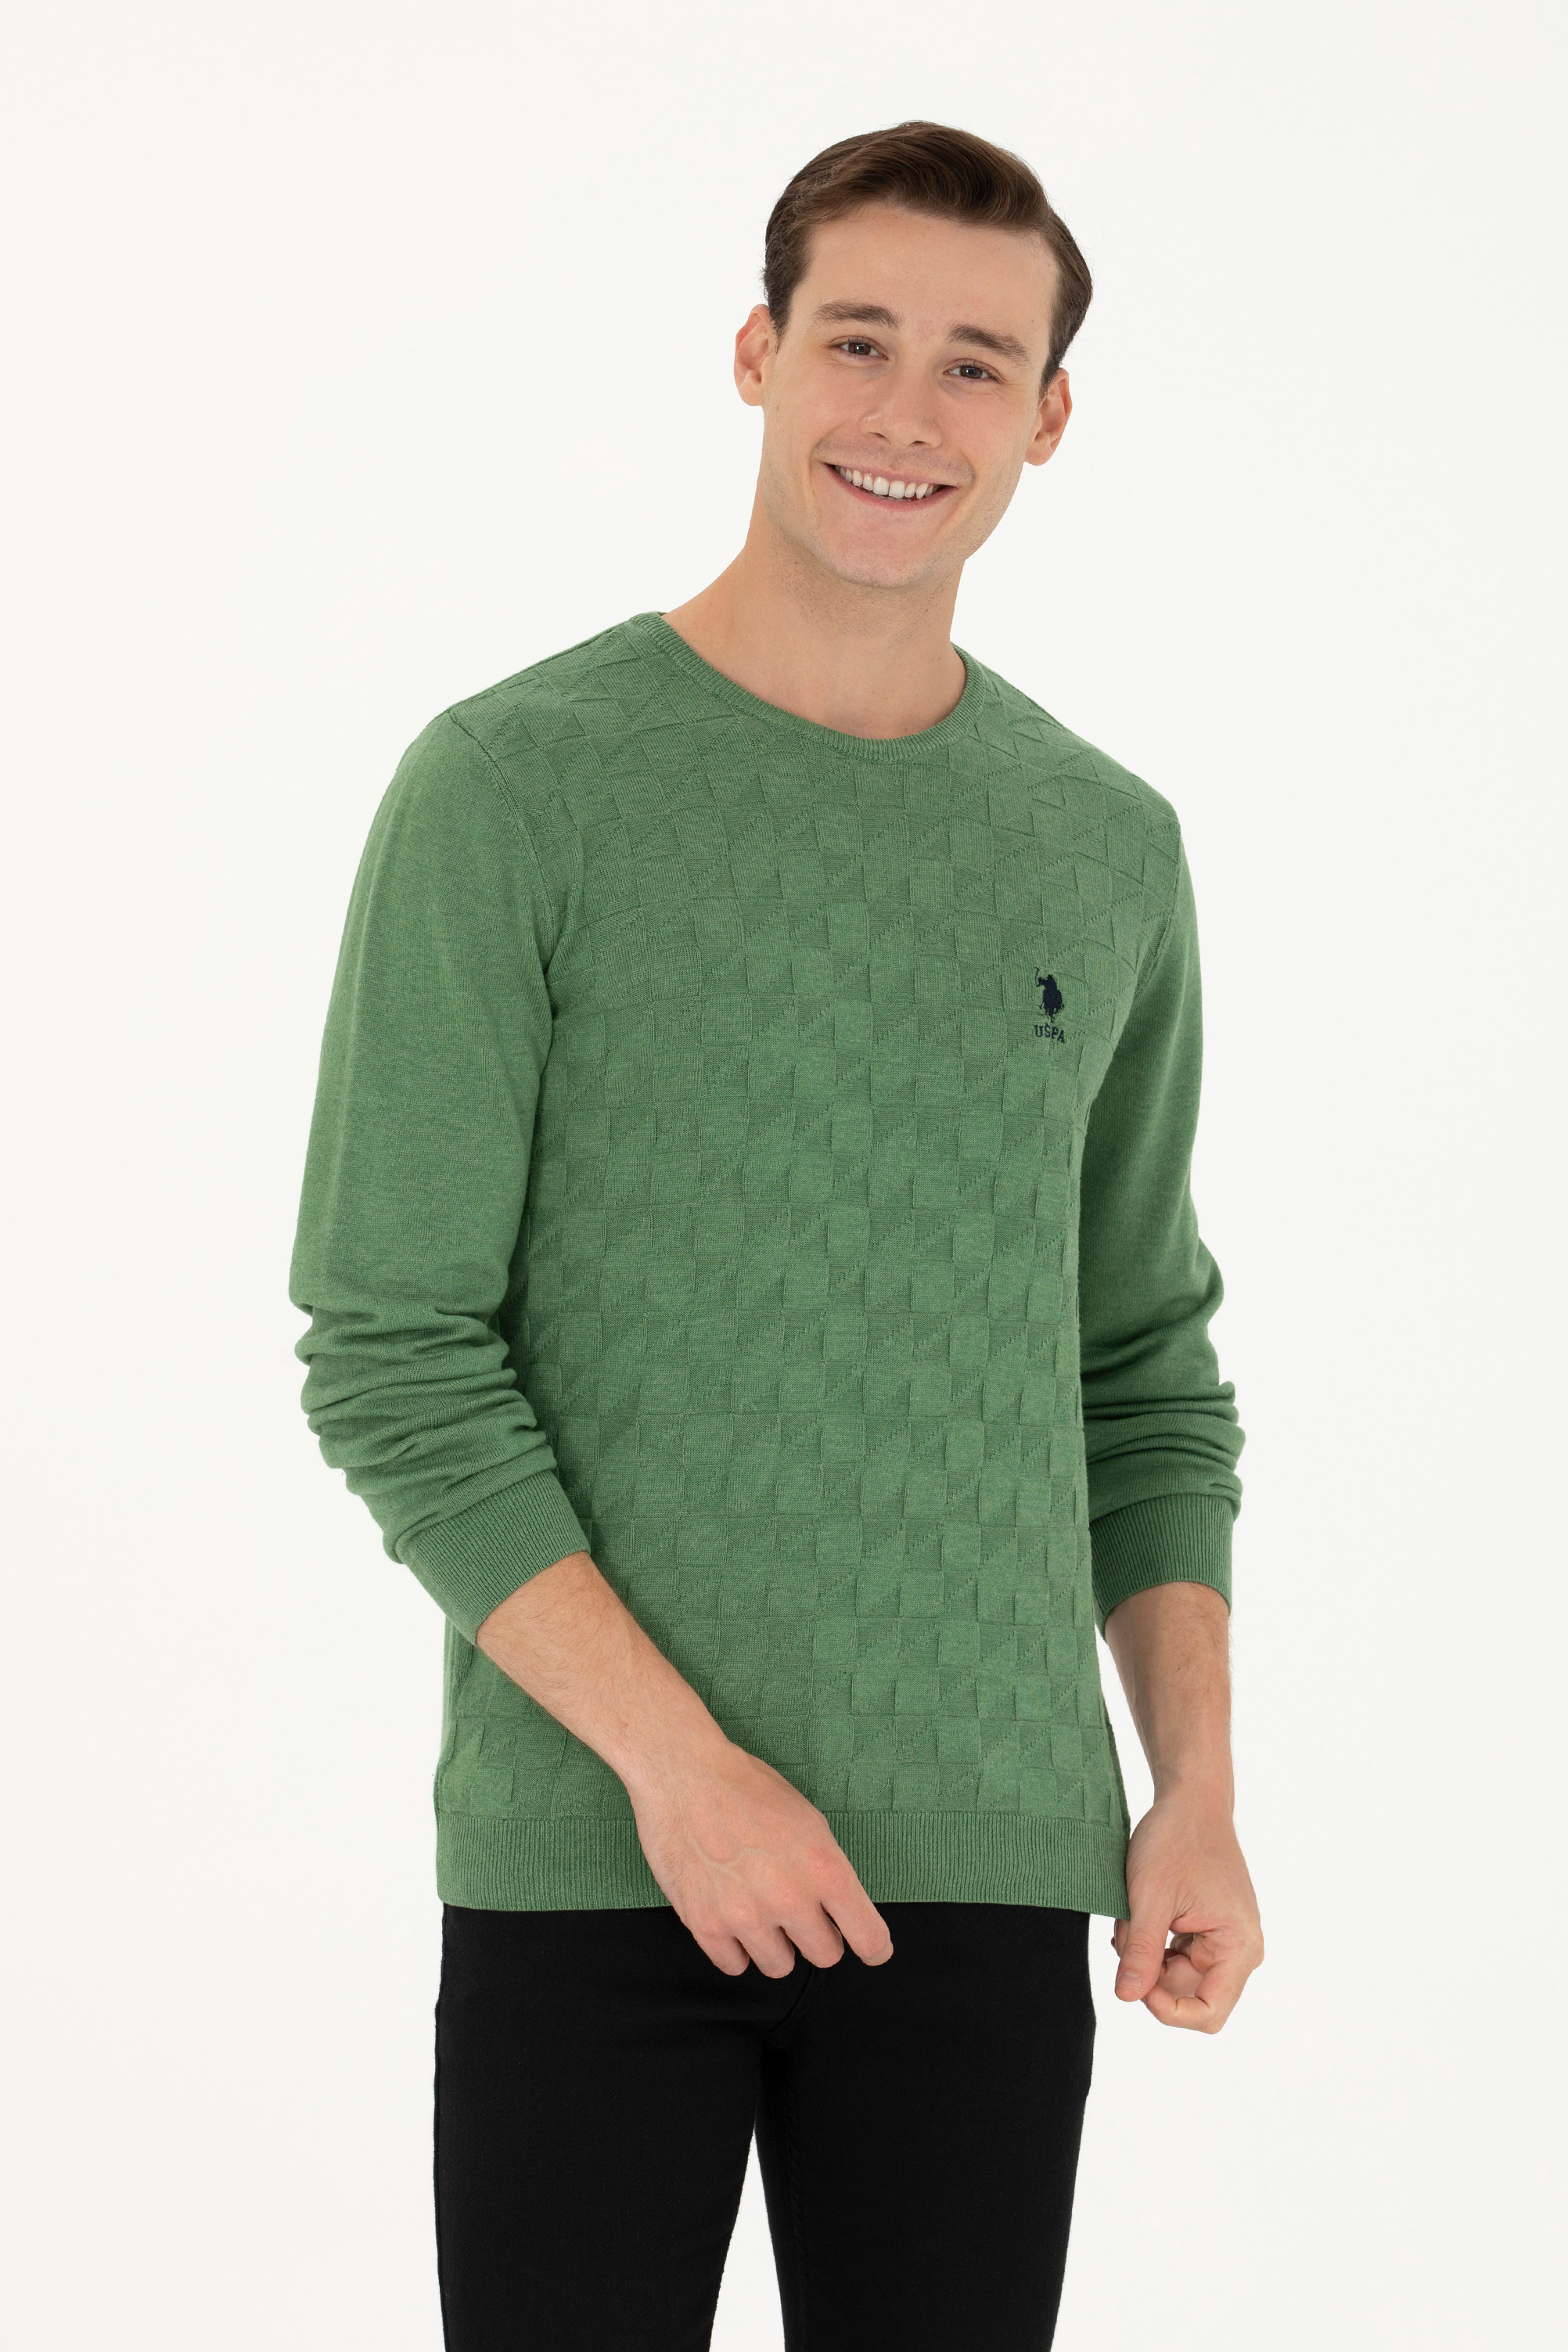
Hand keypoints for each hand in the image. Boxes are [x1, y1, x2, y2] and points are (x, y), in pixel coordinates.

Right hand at [625, 1730, 894, 1980]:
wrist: (684, 1775)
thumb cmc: (744, 1787)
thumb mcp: (807, 1820)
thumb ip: (826, 1870)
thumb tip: (838, 1909)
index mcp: (824, 1868)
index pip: (868, 1937)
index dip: (873, 1947)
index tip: (870, 1948)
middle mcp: (790, 1899)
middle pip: (825, 1956)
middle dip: (817, 1936)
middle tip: (799, 1912)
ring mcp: (746, 1916)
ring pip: (779, 1966)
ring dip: (775, 1945)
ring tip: (759, 1910)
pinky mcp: (706, 1925)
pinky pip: (734, 1965)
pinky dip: (735, 1948)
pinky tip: (731, 1917)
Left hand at [1111, 1787, 1262, 2031]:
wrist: (1192, 1800)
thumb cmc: (1175, 1840)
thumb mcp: (1150, 1898)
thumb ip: (1140, 1951)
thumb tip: (1125, 1998)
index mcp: (1238, 1947)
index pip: (1208, 2013)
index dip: (1168, 2011)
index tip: (1135, 1984)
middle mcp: (1240, 1950)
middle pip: (1191, 1997)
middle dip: (1152, 1977)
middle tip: (1127, 1939)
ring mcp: (1226, 1940)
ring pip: (1179, 1978)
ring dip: (1148, 1957)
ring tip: (1132, 1918)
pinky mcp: (1211, 1930)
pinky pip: (1178, 1958)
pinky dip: (1153, 1944)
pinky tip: (1140, 1915)